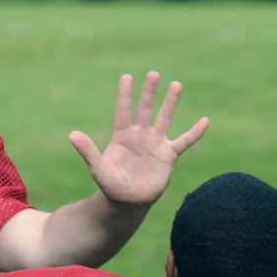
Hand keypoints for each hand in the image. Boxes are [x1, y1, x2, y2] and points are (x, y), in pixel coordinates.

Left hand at [69, 72, 208, 206]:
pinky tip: (205, 121)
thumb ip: (87, 151)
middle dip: (149, 92)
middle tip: (153, 74)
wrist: (129, 201)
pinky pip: (184, 141)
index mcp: (122, 135)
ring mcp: (155, 143)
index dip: (125, 95)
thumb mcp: (98, 168)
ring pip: (164, 118)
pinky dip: (195, 132)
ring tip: (176, 84)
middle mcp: (139, 135)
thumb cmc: (111, 184)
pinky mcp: (169, 155)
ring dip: (170, 103)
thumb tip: (72, 134)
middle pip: (145, 109)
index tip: (126, 77)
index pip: (123, 111)